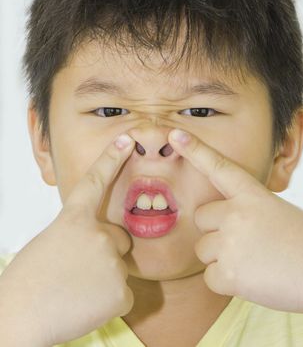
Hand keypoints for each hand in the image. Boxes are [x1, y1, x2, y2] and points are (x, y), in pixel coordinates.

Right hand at [0, 134, 134, 345]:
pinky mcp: (121, 292)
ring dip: (104, 278)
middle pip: (120, 238)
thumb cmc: (27, 281)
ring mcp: (112, 262)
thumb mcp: (50, 242)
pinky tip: (86, 306)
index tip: (126, 141)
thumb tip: (92, 238)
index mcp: (73, 220)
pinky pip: (123, 292)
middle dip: (107, 250)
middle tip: (80, 269)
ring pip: (119, 267)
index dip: (111, 159)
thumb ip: (76, 233)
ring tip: (77, 291)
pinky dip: (108, 300)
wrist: (18, 320)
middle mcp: (98, 235)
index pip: (95, 182)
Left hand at [169, 129, 302, 312]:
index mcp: (253, 195)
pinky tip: (251, 279)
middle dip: (215, 230)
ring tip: (252, 262)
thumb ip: (245, 207)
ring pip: (202, 248)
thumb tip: (222, 216)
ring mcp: (230, 243)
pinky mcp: (228, 273)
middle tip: (246, 242)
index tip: (175, 135)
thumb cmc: (302, 244)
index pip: (219, 167)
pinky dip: (226, 281)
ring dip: (220, 257)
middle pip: (201, 217)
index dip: (195, 150)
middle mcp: (237, 214)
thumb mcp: (274, 211)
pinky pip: (210, 276)